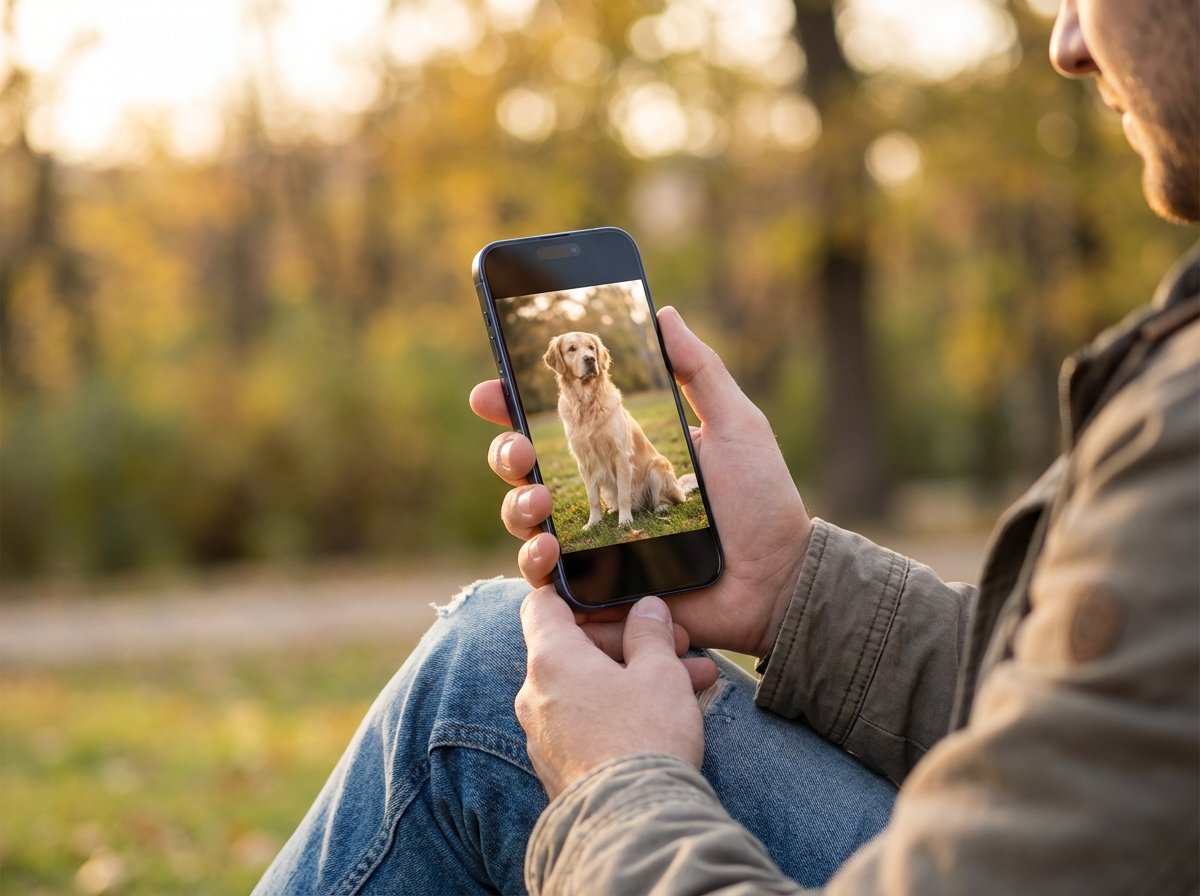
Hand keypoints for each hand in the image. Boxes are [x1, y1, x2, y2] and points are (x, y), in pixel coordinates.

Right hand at [470, 306, 811, 657]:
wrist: (779, 580)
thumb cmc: (762, 502)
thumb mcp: (735, 427)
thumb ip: (700, 371)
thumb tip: (664, 312)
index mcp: (621, 453)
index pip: (555, 425)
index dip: (514, 406)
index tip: (492, 391)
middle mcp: (599, 495)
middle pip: (523, 471)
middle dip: (505, 453)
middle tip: (519, 449)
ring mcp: (593, 546)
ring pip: (524, 522)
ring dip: (517, 505)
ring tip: (537, 499)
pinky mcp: (597, 592)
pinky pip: (544, 582)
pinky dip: (535, 563)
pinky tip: (550, 549)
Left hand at [517, 588, 711, 798]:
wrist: (635, 825)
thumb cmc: (645, 737)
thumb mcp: (660, 672)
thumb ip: (650, 633)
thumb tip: (646, 609)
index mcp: (551, 659)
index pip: (542, 605)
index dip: (574, 594)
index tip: (611, 597)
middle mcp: (535, 695)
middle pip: (572, 648)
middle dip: (626, 642)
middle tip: (676, 644)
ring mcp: (542, 735)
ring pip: (586, 688)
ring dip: (631, 678)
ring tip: (690, 681)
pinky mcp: (556, 767)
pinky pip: (585, 723)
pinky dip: (617, 711)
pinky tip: (664, 717)